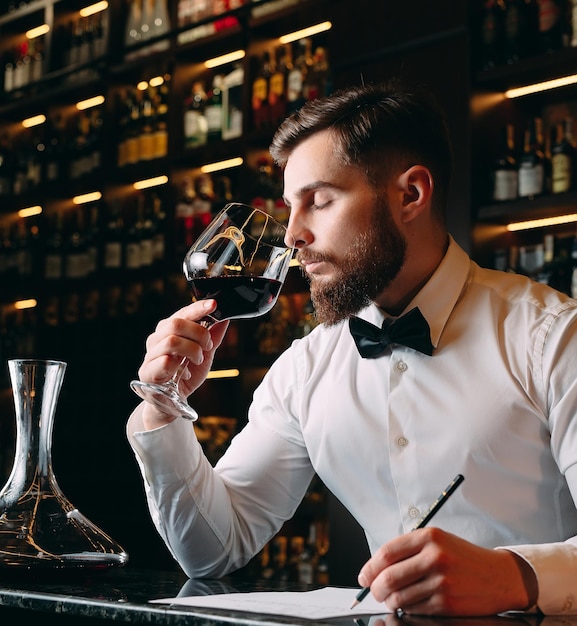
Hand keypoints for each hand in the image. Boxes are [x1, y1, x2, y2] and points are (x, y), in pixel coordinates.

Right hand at [136, 300, 229, 428]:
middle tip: (208, 346)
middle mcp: (157, 338)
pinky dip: (179, 366)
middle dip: (199, 333)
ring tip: (198, 360)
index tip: (214, 305)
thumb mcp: (205, 354)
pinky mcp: (147, 371)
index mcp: (169, 330)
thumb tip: (224, 318)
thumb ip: (213, 337)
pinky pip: (165, 361)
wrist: (173, 402)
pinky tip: (183, 372)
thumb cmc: (186, 374)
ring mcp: (151, 354)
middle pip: (175, 324)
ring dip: (192, 350)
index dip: (198, 307)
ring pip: (171, 341)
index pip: (183, 313)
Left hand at [357, 527, 536, 615]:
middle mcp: (434, 557)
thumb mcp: (437, 541)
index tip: (363, 577)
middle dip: (375, 588)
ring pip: (399, 597)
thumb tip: (376, 568)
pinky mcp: (447, 603)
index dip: (370, 567)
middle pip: (389, 576)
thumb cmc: (463, 557)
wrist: (499, 576)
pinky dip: (407, 610)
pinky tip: (410, 605)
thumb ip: (408, 550)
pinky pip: (415, 610)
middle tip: (374, 592)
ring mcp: (441, 581)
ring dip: (390, 601)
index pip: (387, 552)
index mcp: (428, 536)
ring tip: (391, 599)